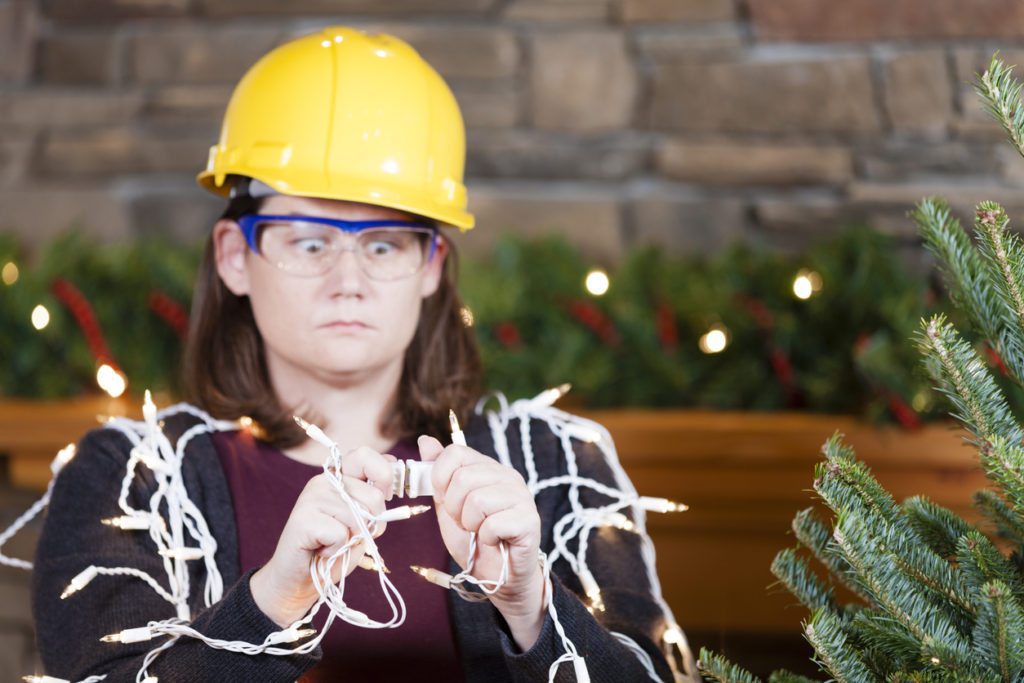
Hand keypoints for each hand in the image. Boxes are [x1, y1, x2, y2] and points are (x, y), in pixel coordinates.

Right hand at [250, 446, 395, 626]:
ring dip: (353, 538)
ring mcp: (311, 498)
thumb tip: (395, 466)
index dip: (384, 474)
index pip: (364, 455)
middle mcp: (324, 481)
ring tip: (333, 542)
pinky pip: (341, 534)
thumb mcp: (362, 519)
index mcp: (339, 476)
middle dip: (373, 522)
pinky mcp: (303, 519)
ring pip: (358, 518)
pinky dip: (337, 549)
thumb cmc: (334, 547)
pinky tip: (322, 550)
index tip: (386, 495)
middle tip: (352, 533)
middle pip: (373, 497)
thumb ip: (373, 496)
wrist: (301, 578)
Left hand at [418, 435, 545, 649]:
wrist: (497, 577)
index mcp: (488, 467)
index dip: (440, 478)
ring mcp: (522, 496)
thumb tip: (425, 440)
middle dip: (454, 508)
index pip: (455, 452)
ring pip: (477, 500)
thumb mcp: (447, 506)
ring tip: (479, 531)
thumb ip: (437, 475)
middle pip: (464, 477)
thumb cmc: (473, 540)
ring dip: (470, 524)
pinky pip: (493, 524)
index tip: (444, 499)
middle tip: (465, 522)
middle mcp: (507, 476)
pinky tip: (494, 540)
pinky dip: (486, 538)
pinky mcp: (529, 520)